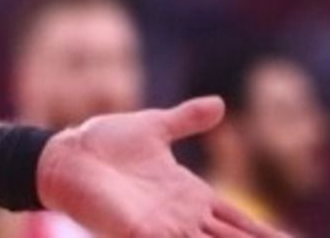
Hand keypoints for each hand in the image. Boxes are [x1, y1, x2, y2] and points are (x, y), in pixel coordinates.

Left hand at [39, 98, 283, 237]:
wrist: (64, 153)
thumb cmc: (104, 142)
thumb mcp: (154, 127)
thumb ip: (187, 120)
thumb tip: (220, 104)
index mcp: (191, 195)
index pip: (239, 222)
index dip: (265, 234)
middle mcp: (183, 218)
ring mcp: (163, 229)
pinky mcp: (140, 234)